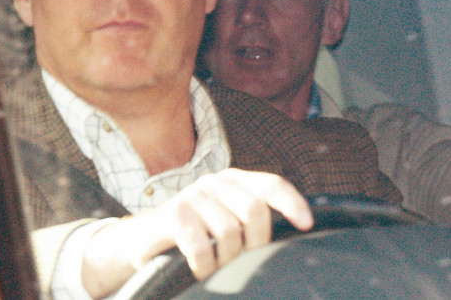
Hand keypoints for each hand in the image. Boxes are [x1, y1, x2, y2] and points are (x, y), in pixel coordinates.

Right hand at [81, 168, 312, 297]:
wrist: (143, 243)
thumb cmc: (194, 235)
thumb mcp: (226, 221)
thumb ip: (254, 219)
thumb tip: (300, 227)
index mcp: (233, 181)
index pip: (271, 184)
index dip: (292, 203)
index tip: (307, 225)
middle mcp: (214, 183)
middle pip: (254, 210)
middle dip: (255, 243)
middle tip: (240, 259)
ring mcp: (192, 197)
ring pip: (229, 232)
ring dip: (226, 259)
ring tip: (215, 264)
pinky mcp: (173, 215)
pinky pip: (202, 246)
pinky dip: (205, 266)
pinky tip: (200, 269)